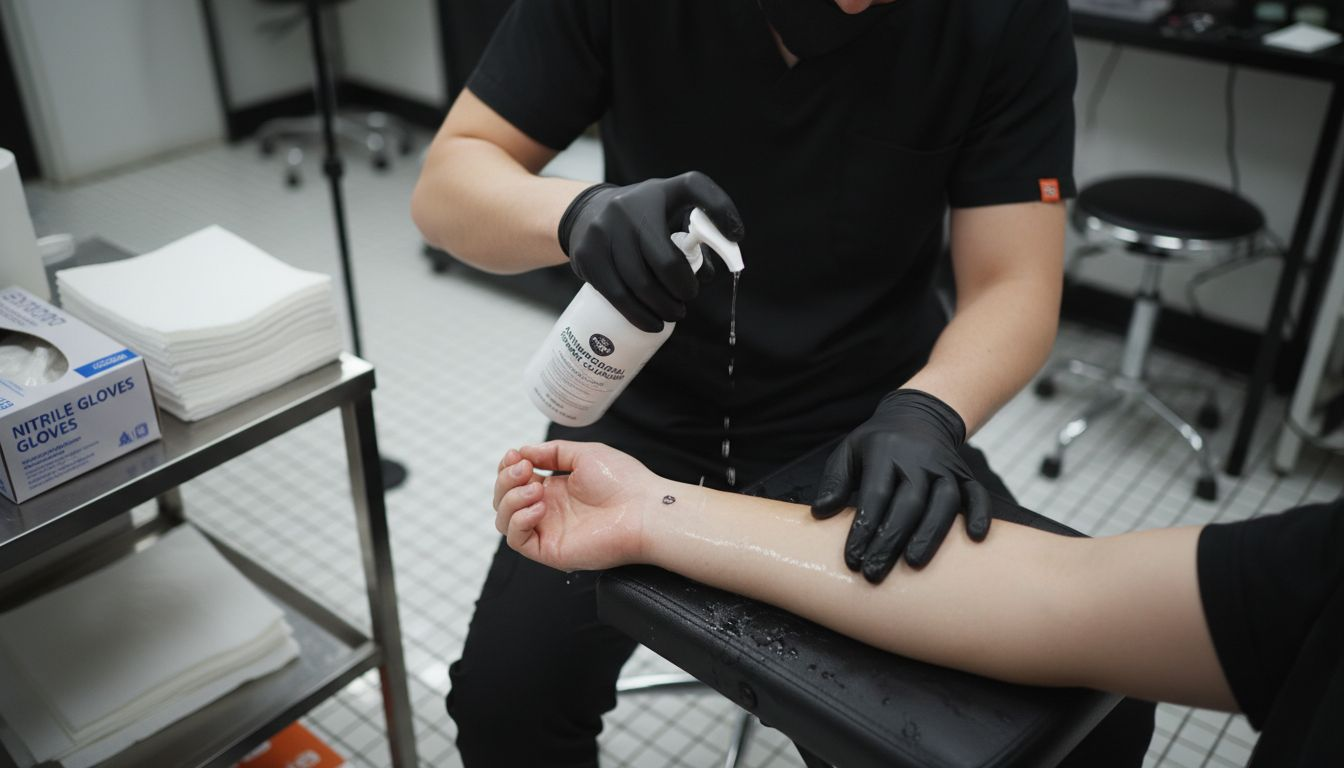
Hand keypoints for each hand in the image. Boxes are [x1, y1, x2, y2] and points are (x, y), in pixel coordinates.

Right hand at [494, 441, 657, 571]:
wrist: (645, 510)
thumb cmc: (624, 482)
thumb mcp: (585, 453)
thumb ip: (552, 451)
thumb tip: (524, 450)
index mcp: (555, 488)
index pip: (515, 481)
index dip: (507, 468)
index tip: (516, 455)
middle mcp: (549, 510)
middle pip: (504, 499)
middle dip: (505, 480)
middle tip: (525, 469)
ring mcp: (548, 530)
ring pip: (504, 520)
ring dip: (510, 499)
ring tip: (536, 488)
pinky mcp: (551, 550)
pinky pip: (517, 540)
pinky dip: (518, 520)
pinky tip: (539, 507)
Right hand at [559, 172, 743, 331]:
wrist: (586, 214)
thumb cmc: (641, 217)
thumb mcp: (669, 207)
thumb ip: (698, 228)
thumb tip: (709, 272)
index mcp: (658, 191)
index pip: (696, 188)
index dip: (721, 210)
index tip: (736, 237)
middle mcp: (628, 206)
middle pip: (665, 261)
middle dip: (682, 289)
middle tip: (686, 301)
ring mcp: (603, 230)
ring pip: (640, 283)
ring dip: (662, 308)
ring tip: (671, 315)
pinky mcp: (587, 255)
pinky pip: (616, 294)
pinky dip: (638, 315)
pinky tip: (651, 323)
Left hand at [811, 390, 991, 581]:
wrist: (919, 415)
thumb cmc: (877, 443)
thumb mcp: (848, 451)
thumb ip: (834, 481)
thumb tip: (820, 513)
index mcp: (885, 452)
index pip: (875, 494)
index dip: (863, 528)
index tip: (852, 559)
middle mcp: (918, 459)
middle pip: (909, 502)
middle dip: (891, 540)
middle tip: (874, 573)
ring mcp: (945, 467)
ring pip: (945, 501)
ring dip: (931, 533)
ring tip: (914, 563)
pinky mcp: (965, 474)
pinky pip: (978, 493)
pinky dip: (981, 514)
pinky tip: (975, 538)